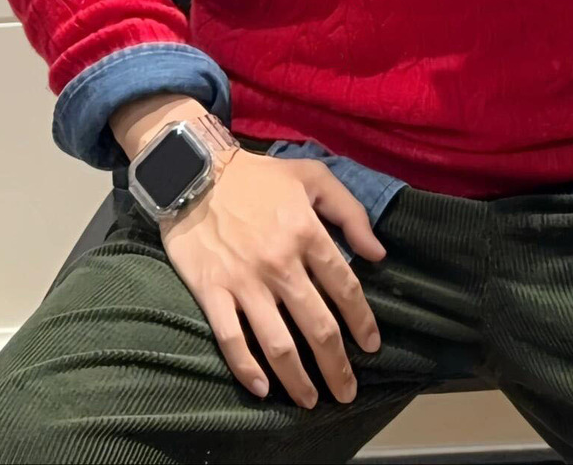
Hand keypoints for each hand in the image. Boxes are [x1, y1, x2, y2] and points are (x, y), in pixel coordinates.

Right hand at [159, 146, 385, 409]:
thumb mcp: (313, 176)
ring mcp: (244, 281)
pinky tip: (262, 389)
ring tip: (311, 400)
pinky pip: (231, 340)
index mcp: (306, 232)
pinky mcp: (212, 291)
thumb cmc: (259, 177)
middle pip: (318, 326)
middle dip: (337, 366)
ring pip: (278, 343)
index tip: (371, 347)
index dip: (362, 322)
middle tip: (347, 392)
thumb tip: (378, 254)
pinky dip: (247, 369)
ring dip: (298, 379)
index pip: (345, 288)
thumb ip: (350, 212)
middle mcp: (280, 263)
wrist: (194, 172)